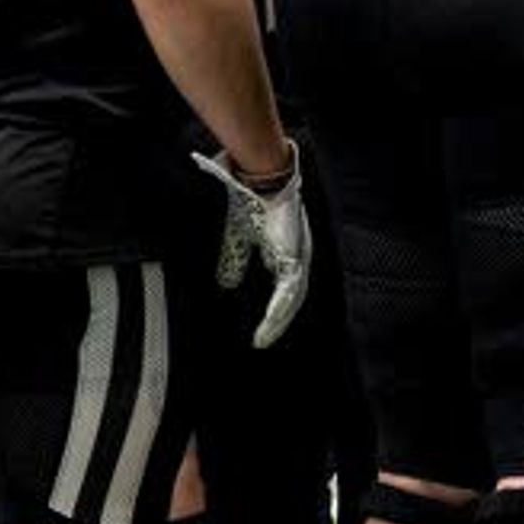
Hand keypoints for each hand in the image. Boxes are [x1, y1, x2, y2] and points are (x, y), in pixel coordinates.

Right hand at [195, 141, 313, 349]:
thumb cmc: (252, 203)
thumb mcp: (237, 239)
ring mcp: (298, 259)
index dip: (273, 310)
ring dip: (277, 322)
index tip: (260, 329)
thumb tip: (225, 283)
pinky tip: (269, 325)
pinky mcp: (293, 258)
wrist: (261, 182)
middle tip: (261, 341)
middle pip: (290, 300)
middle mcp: (296, 259)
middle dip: (277, 323)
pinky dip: (278, 311)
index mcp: (284, 254)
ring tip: (263, 339)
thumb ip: (233, 262)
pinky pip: (288, 292)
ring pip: (291, 300)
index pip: (282, 290)